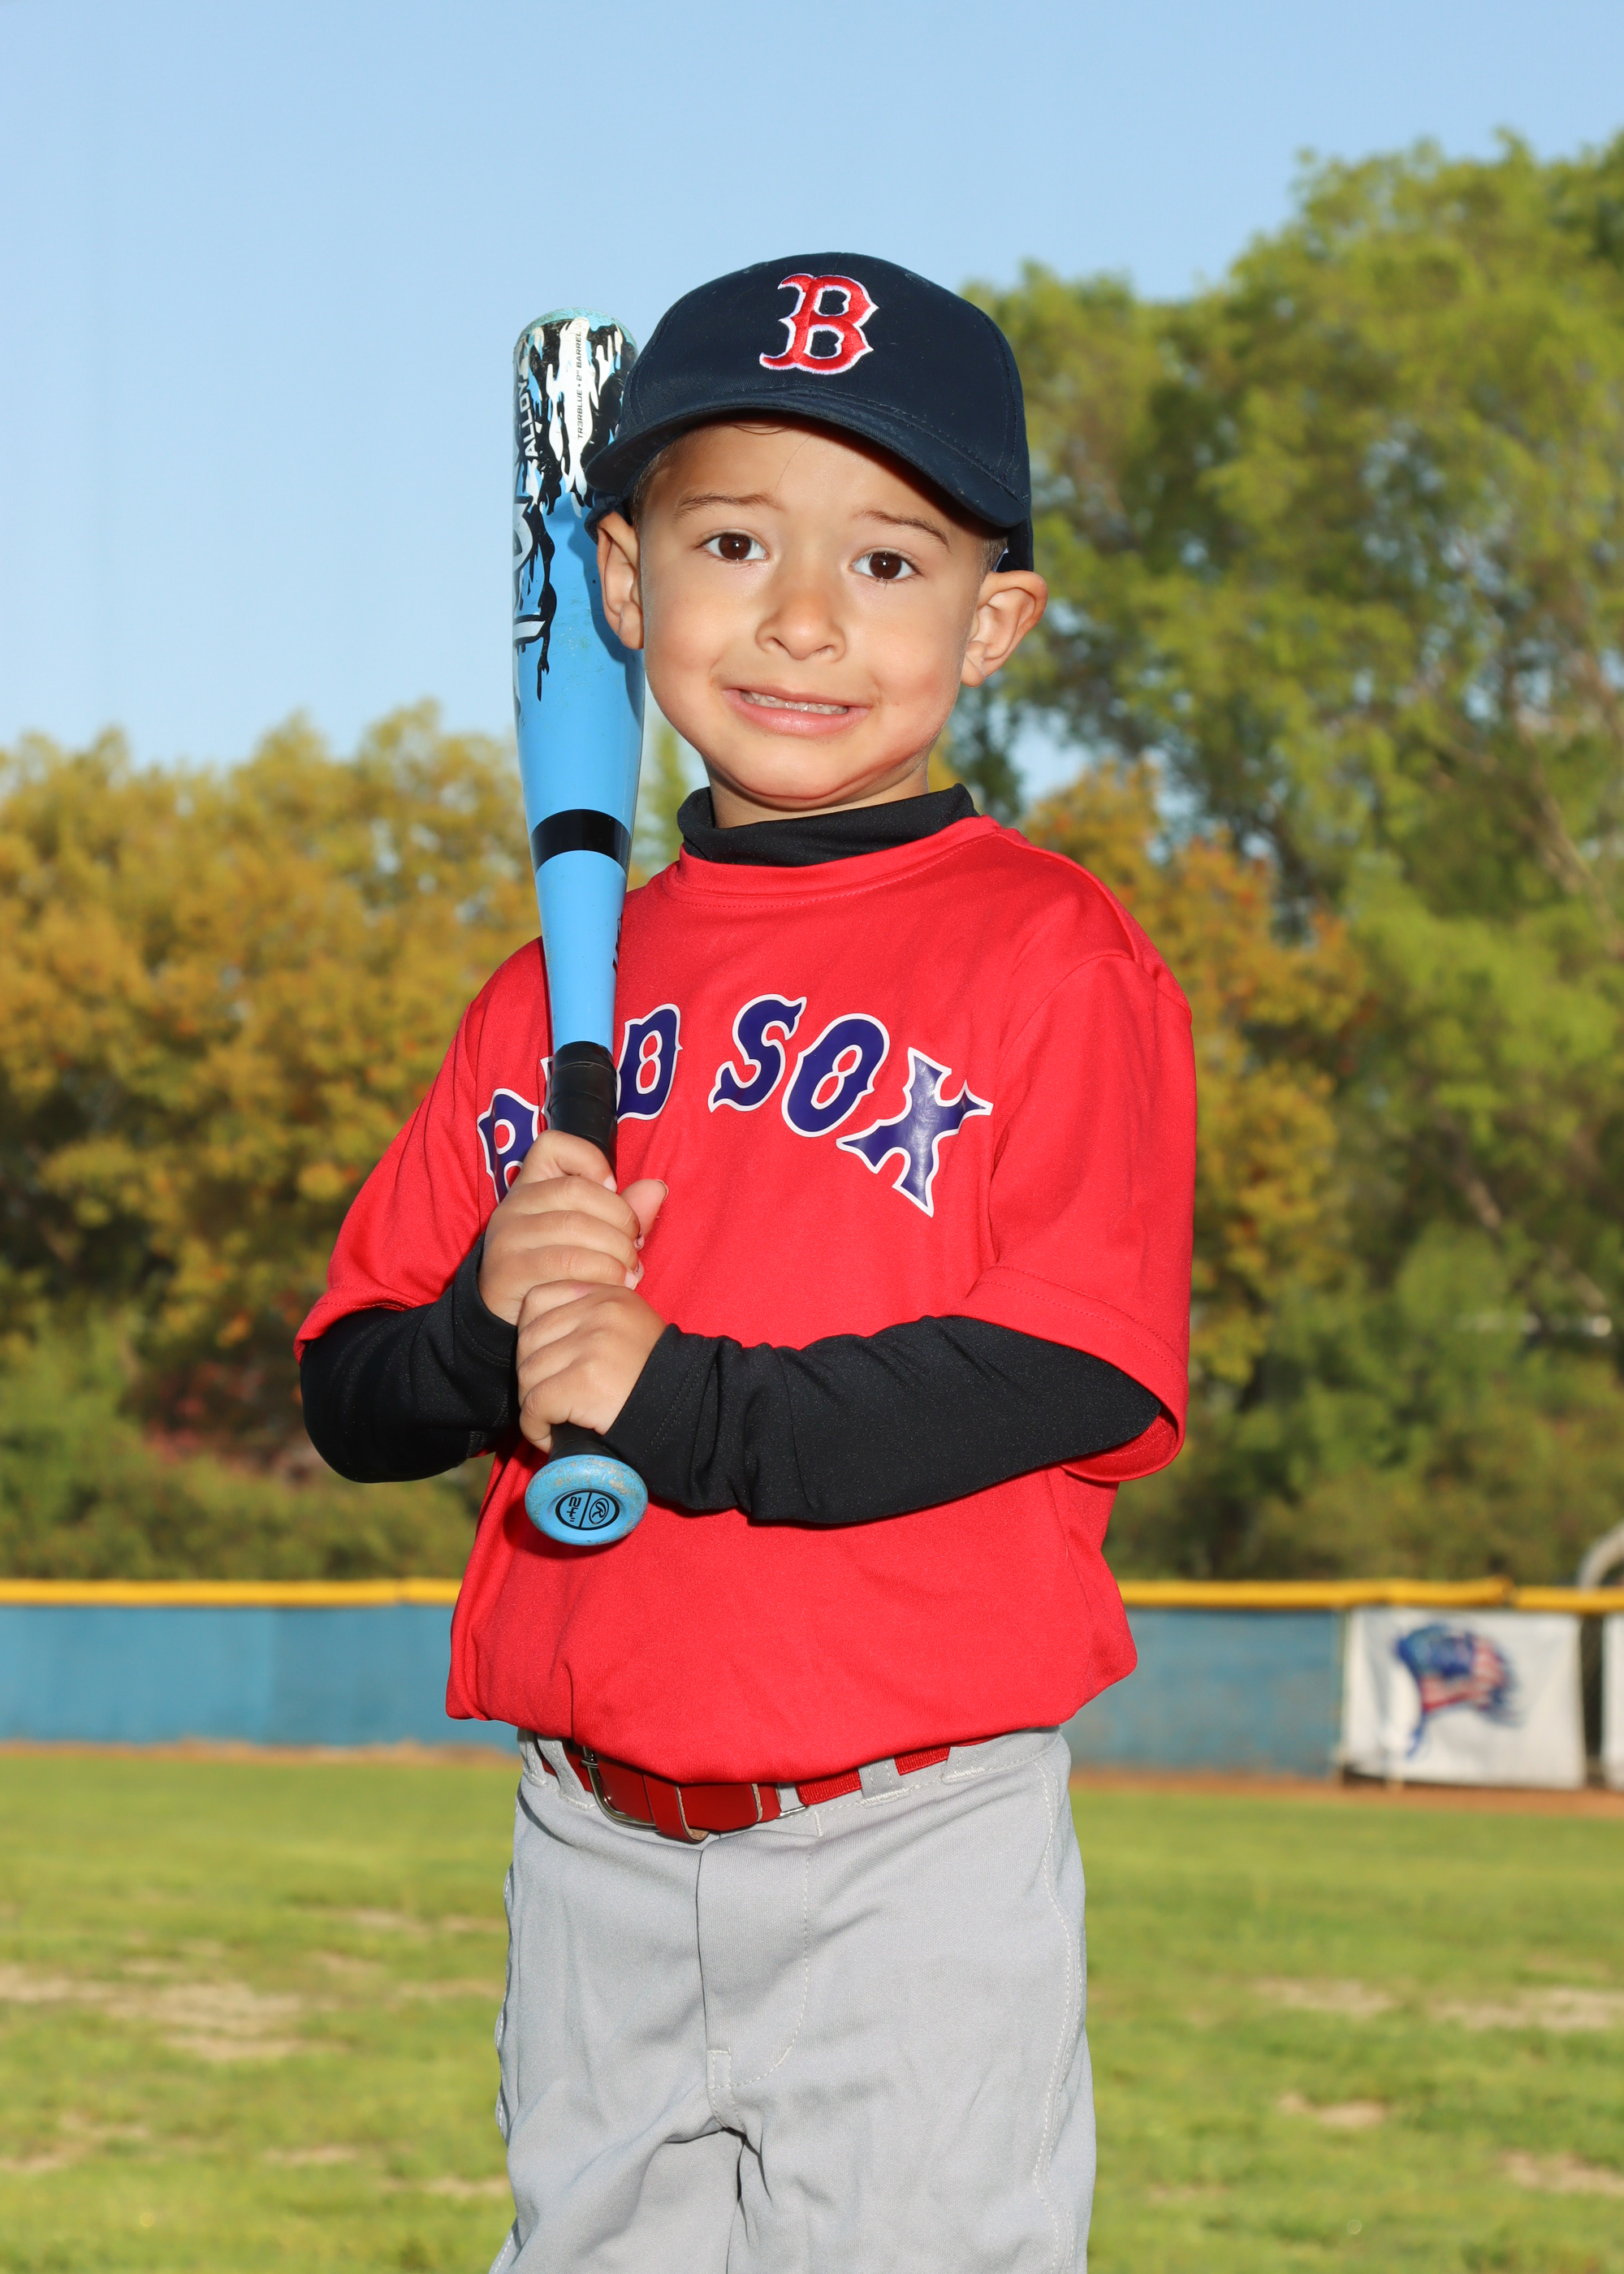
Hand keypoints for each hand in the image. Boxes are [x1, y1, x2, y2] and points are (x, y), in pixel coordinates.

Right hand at [477, 1130, 666, 1326]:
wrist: (515, 1317)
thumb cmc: (559, 1271)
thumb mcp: (590, 1235)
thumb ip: (622, 1211)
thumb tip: (657, 1189)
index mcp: (530, 1186)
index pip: (552, 1146)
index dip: (590, 1160)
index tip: (613, 1189)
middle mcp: (514, 1205)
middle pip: (576, 1190)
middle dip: (619, 1218)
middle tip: (636, 1248)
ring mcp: (508, 1236)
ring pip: (574, 1226)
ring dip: (615, 1250)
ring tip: (631, 1272)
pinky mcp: (510, 1269)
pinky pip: (565, 1261)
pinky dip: (601, 1272)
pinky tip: (617, 1285)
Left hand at [515, 1280, 667, 1450]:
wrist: (691, 1413)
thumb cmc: (654, 1380)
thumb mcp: (627, 1329)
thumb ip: (589, 1320)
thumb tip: (532, 1337)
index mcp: (607, 1295)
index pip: (537, 1300)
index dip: (532, 1337)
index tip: (549, 1364)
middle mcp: (600, 1312)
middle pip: (527, 1339)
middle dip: (531, 1376)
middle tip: (550, 1400)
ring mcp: (593, 1344)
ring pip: (528, 1374)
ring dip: (533, 1405)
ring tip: (554, 1419)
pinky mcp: (585, 1381)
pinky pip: (535, 1405)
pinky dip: (535, 1427)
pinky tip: (550, 1436)